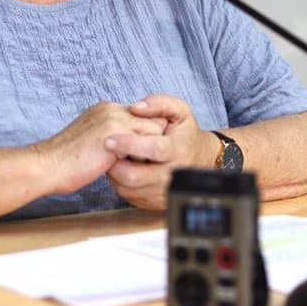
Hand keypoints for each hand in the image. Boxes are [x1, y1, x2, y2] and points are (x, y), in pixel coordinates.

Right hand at [33, 102, 165, 194]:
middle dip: (153, 139)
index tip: (143, 151)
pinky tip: (135, 166)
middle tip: (147, 158)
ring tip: (141, 163)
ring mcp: (114, 119)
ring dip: (151, 148)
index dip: (145, 134)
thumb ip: (110, 136)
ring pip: (154, 128)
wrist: (48, 165)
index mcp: (105, 109)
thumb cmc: (66, 161)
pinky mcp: (116, 133)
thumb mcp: (91, 139)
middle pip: (152, 118)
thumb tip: (126, 146)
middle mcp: (112, 109)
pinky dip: (145, 155)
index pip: (141, 116)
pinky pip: (147, 141)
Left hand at [104, 94, 219, 210]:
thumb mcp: (180, 111)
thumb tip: (135, 107)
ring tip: (116, 156)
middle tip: (107, 149)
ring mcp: (162, 192)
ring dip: (114, 172)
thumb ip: (159, 103)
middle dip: (114, 163)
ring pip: (127, 188)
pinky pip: (127, 195)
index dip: (129, 145)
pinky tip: (123, 167)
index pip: (153, 150)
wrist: (199, 159)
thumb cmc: (185, 133)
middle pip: (135, 176)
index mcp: (178, 150)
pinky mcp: (153, 202)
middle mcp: (171, 175)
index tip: (108, 140)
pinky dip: (119, 181)